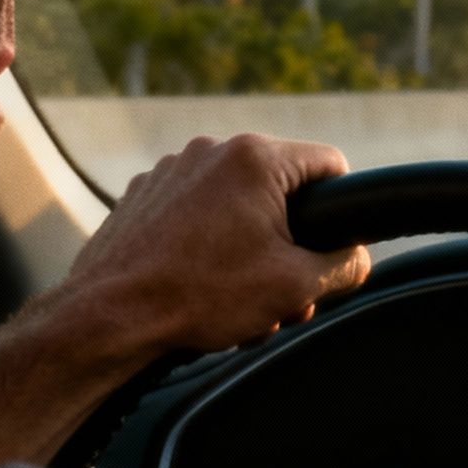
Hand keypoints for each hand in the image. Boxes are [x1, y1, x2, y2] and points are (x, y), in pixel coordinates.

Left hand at [64, 134, 370, 353]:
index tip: (333, 248)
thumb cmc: (200, 297)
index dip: (342, 210)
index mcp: (255, 159)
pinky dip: (207, 244)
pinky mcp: (143, 195)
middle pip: (280, 191)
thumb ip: (344, 265)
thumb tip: (358, 258)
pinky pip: (195, 212)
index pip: (329, 165)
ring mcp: (172, 170)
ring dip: (249, 249)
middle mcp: (211, 151)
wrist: (109, 317)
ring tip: (237, 301)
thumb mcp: (295, 286)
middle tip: (284, 296)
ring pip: (236, 205)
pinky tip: (198, 286)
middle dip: (289, 245)